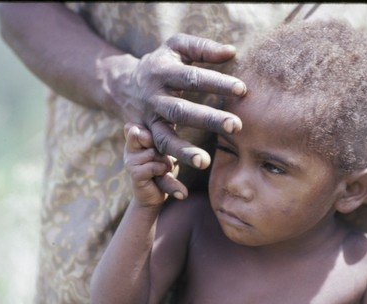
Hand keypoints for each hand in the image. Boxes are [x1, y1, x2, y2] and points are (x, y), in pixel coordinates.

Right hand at [98, 33, 246, 170]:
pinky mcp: (141, 143)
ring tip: (205, 162)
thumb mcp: (175, 47)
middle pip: (180, 110)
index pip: (192, 78)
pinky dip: (164, 180)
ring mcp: (145, 123)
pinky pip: (150, 164)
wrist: (123, 85)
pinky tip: (181, 193)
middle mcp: (153, 100)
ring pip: (163, 139)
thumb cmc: (160, 64)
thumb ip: (201, 48)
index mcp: (161, 73)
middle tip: (236, 126)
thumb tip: (232, 51)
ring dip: (182, 152)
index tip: (243, 89)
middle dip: (208, 119)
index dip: (216, 83)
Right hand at [124, 123, 186, 206]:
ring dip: (164, 162)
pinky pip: (153, 166)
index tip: (158, 142)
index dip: (154, 133)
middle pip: (146, 135)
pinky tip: (160, 175)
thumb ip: (161, 138)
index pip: (144, 124)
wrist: (156, 195)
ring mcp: (129, 160)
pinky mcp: (134, 173)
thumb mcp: (165, 149)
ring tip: (162, 168)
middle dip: (160, 147)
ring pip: (153, 152)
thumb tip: (157, 132)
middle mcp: (130, 146)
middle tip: (162, 157)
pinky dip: (161, 171)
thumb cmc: (163, 168)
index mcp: (136, 137)